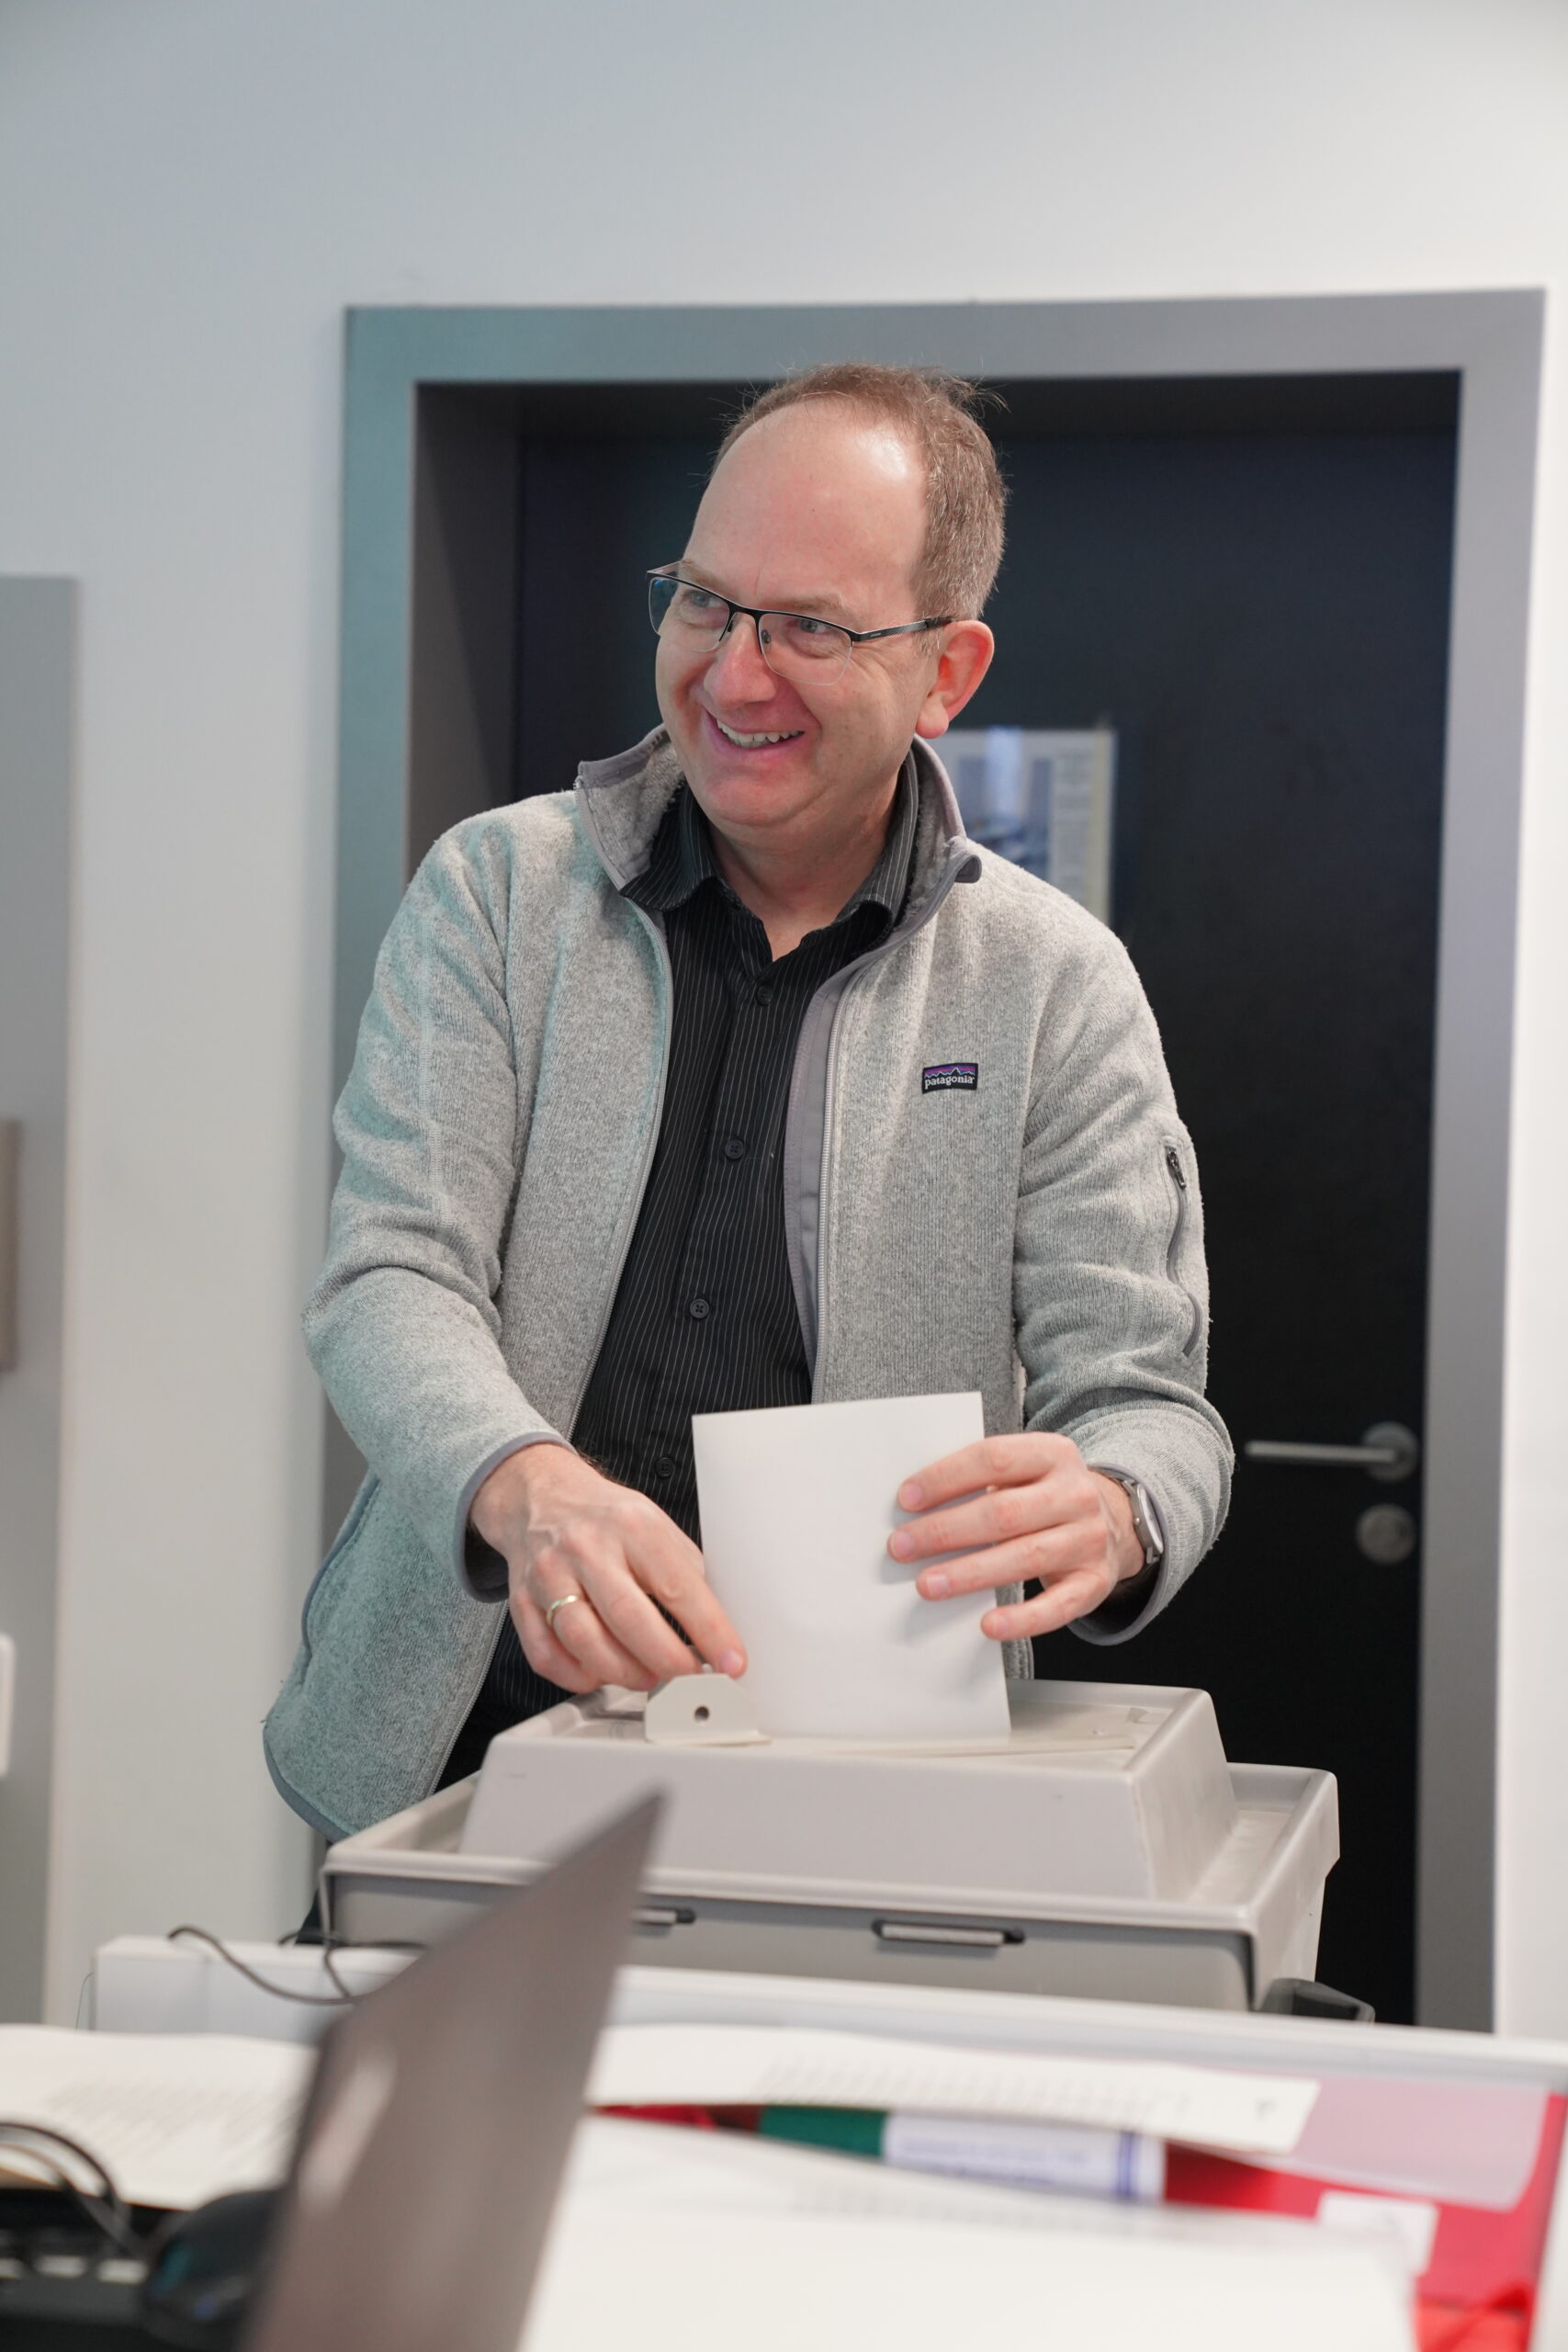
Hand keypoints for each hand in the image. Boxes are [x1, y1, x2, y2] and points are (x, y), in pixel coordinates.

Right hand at [470, 1445, 746, 1695]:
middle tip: (688, 1678)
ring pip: (584, 1640)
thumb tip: (718, 1627)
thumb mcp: (656, 1525)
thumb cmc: (606, 1518)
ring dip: (623, 1673)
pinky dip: (577, 1676)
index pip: (678, 1585)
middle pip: (628, 1617)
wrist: (541, 1497)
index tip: (730, 1661)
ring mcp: (550, 1575)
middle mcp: (587, 1548)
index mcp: (632, 1525)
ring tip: (648, 1678)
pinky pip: (546, 1655)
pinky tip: (599, 1673)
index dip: (709, 1630)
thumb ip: (685, 1572)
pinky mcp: (522, 1601)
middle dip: (666, 1660)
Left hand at [887, 1433, 1146, 1641]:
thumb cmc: (1043, 1496)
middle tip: (901, 1547)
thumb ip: (980, 1479)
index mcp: (1052, 1453)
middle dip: (946, 1531)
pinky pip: (1057, 1606)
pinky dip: (1022, 1618)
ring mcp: (1089, 1538)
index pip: (993, 1458)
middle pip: (1004, 1513)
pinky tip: (989, 1625)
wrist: (1110, 1522)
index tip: (906, 1499)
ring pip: (1024, 1557)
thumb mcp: (1023, 1471)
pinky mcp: (1094, 1582)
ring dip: (969, 1574)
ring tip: (928, 1585)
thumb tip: (913, 1507)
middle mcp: (1075, 1493)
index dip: (946, 1478)